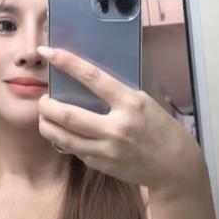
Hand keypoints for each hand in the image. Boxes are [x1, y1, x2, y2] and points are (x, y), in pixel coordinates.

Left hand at [36, 46, 204, 195]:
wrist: (175, 165)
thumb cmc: (161, 128)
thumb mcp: (143, 102)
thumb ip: (116, 94)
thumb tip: (84, 81)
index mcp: (130, 103)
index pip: (92, 78)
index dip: (67, 63)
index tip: (48, 52)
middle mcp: (116, 127)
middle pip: (67, 114)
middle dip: (46, 104)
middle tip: (43, 98)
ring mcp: (107, 149)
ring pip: (63, 136)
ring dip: (47, 124)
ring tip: (45, 116)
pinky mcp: (102, 165)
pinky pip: (74, 149)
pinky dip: (64, 139)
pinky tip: (63, 133)